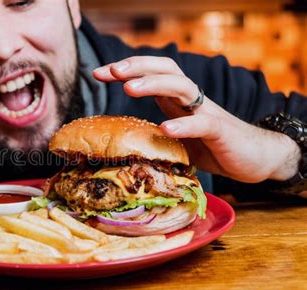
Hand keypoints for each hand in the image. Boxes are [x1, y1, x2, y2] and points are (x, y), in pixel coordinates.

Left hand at [94, 56, 299, 182]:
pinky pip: (203, 123)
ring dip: (154, 84)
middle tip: (110, 71)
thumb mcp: (177, 141)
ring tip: (129, 89)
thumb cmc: (213, 148)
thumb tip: (122, 149)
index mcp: (177, 100)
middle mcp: (191, 100)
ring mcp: (206, 113)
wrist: (254, 158)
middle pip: (165, 70)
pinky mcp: (221, 131)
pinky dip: (184, 125)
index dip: (126, 70)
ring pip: (181, 87)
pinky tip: (166, 128)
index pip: (151, 74)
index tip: (98, 73)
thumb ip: (155, 139)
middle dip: (136, 66)